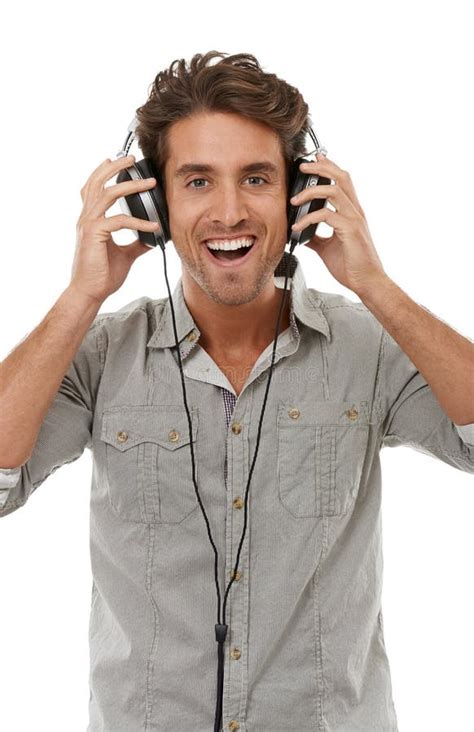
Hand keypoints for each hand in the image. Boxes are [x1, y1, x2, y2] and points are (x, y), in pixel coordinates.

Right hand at [71, 155, 160, 304]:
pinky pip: (119, 220)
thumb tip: (151, 237)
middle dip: (115, 167)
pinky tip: (154, 225)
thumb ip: (136, 243)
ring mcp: (88, 224)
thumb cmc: (102, 274)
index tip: (115, 160)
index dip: (102, 172)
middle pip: (97, 182)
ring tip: (150, 182)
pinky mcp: (94, 234)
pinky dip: (139, 221)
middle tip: (132, 159)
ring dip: (131, 186)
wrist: (91, 292)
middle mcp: (87, 218)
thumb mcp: (125, 254)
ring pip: (108, 194)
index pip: (93, 188)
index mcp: (91, 220)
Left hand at [289, 153, 386, 294]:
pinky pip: (327, 215)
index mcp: (351, 213)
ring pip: (334, 191)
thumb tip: (299, 232)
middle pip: (341, 177)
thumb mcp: (326, 248)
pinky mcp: (350, 231)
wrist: (367, 283)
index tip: (314, 160)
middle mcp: (355, 212)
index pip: (342, 181)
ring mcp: (354, 219)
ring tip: (293, 199)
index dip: (329, 167)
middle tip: (302, 166)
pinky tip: (297, 227)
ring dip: (311, 191)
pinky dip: (308, 218)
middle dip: (321, 167)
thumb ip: (315, 236)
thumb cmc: (351, 266)